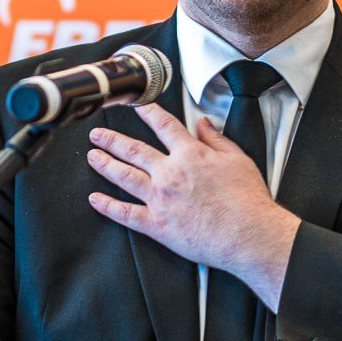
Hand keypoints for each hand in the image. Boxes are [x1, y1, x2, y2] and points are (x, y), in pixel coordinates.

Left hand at [86, 103, 299, 309]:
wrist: (247, 233)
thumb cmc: (246, 200)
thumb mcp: (237, 159)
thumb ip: (217, 139)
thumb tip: (204, 124)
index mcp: (190, 155)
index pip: (163, 126)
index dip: (147, 112)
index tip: (136, 107)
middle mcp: (170, 173)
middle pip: (134, 150)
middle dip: (113, 140)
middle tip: (98, 135)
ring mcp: (160, 199)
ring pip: (124, 177)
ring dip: (105, 165)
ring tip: (93, 157)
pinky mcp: (157, 225)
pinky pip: (126, 214)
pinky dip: (107, 206)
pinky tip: (96, 199)